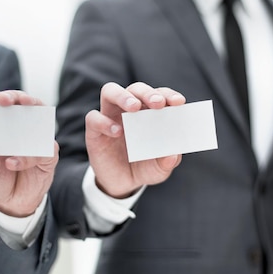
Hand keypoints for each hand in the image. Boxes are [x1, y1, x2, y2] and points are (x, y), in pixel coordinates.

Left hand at [0, 90, 58, 216]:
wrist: (12, 203)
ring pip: (41, 120)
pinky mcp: (48, 157)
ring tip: (21, 111)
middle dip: (15, 97)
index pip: (1, 107)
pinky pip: (43, 151)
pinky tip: (12, 163)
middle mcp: (23, 130)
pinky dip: (28, 157)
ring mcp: (38, 141)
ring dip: (33, 112)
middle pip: (24, 104)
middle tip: (3, 100)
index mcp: (4, 127)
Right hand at [85, 82, 185, 198]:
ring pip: (110, 91)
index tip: (179, 102)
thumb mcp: (159, 169)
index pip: (159, 95)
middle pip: (136, 88)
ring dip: (122, 96)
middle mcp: (129, 109)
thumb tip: (173, 156)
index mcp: (150, 112)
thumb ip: (167, 162)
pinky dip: (104, 122)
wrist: (122, 185)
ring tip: (133, 107)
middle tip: (158, 103)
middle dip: (147, 92)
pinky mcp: (94, 130)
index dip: (169, 95)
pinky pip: (94, 118)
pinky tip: (117, 131)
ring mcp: (110, 116)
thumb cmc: (144, 167)